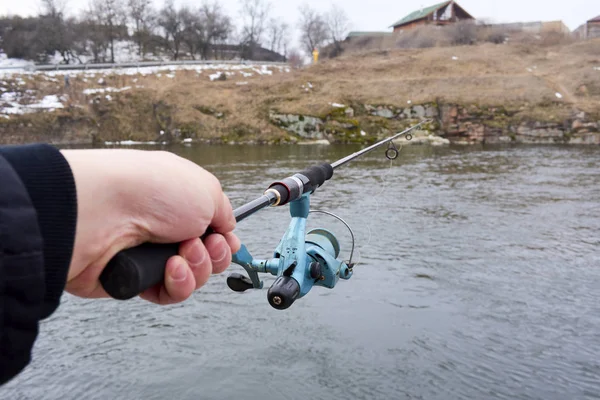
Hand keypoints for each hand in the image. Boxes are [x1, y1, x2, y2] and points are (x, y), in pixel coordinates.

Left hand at [60, 149, 240, 304]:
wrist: (101, 211)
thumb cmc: (152, 190)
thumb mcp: (207, 189)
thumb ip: (225, 213)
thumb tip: (227, 231)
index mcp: (179, 199)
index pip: (211, 226)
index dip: (223, 238)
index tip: (227, 239)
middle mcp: (164, 225)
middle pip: (207, 255)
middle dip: (214, 253)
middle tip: (201, 242)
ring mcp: (149, 253)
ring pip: (193, 277)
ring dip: (197, 267)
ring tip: (181, 253)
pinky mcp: (135, 279)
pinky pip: (170, 293)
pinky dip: (177, 283)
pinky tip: (170, 269)